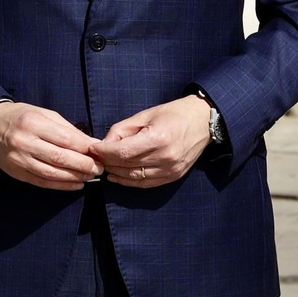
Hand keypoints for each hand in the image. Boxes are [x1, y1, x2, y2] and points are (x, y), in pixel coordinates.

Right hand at [0, 101, 102, 189]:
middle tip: (99, 168)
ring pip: (51, 173)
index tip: (99, 152)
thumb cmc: (22, 116)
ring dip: (74, 177)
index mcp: (33, 123)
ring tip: (90, 177)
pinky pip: (41, 182)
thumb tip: (91, 143)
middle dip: (83, 165)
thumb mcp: (45, 114)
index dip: (85, 148)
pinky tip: (75, 184)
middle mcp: (24, 142)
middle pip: (59, 158)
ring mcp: (18, 160)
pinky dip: (60, 185)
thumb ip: (68, 129)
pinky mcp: (15, 173)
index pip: (65, 139)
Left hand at [91, 96, 212, 187]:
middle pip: (126, 166)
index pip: (122, 152)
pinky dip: (129, 181)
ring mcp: (171, 169)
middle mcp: (165, 157)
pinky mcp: (174, 176)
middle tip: (95, 157)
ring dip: (116, 173)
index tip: (93, 148)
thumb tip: (103, 144)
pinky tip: (117, 176)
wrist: (204, 120)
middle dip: (107, 162)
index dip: (104, 152)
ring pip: (134, 177)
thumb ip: (122, 129)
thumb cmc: (175, 113)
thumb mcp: (146, 114)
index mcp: (158, 138)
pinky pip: (146, 183)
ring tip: (104, 166)